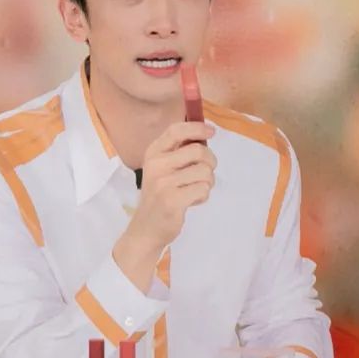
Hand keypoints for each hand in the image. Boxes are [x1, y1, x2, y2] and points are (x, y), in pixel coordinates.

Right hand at [114, 122, 214, 288]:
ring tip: (194, 190)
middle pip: (199, 151)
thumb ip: (180, 152)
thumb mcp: (163, 169)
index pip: (176, 131)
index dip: (197, 128)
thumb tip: (206, 132)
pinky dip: (203, 196)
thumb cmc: (160, 195)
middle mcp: (156, 164)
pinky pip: (203, 189)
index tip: (212, 131)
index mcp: (153, 153)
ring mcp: (163, 183)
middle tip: (204, 174)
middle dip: (210, 162)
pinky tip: (191, 201)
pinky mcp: (172, 200)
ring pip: (205, 172)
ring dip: (207, 183)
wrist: (146, 229)